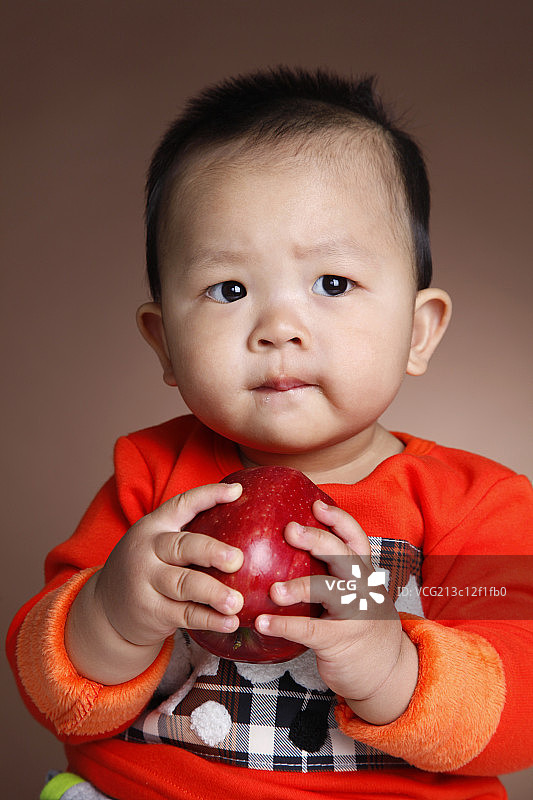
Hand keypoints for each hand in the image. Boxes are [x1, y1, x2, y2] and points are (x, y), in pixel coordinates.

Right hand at [66, 482, 245, 682]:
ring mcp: (146, 582)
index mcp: (154, 526)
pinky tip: (230, 622)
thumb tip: (241, 507)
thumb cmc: (149, 566)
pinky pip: (184, 615)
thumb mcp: (157, 541)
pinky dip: (209, 619)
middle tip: (237, 559)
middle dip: (211, 552)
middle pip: (182, 547)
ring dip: (213, 593)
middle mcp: (148, 551)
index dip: (209, 496)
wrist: (107, 607)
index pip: (181, 504)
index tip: (237, 492)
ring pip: (183, 584)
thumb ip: (189, 530)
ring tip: (237, 601)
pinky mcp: (151, 611)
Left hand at [255, 501, 417, 722]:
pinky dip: (285, 625)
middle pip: (344, 557)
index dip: (338, 520)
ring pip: (331, 592)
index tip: (316, 504)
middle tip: (289, 530)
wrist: (387, 673)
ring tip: (273, 589)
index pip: (356, 539)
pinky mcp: (341, 642)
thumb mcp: (355, 594)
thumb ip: (332, 573)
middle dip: (318, 540)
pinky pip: (311, 631)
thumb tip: (287, 544)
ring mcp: (356, 615)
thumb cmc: (359, 625)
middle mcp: (364, 589)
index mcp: (364, 573)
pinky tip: (262, 622)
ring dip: (300, 587)